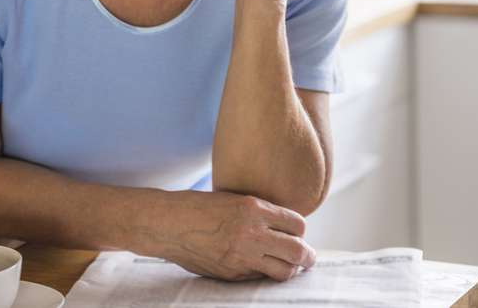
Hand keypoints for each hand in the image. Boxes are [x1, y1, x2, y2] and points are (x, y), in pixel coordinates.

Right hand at [150, 190, 315, 281]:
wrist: (167, 223)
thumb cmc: (198, 207)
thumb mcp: (233, 199)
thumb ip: (258, 213)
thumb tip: (282, 227)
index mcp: (253, 208)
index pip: (297, 223)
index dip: (300, 230)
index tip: (298, 234)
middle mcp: (252, 232)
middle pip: (298, 250)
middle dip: (308, 256)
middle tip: (309, 258)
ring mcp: (242, 255)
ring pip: (284, 271)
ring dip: (291, 269)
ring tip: (291, 268)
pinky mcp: (232, 272)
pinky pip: (259, 277)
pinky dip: (265, 274)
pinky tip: (262, 268)